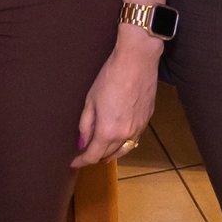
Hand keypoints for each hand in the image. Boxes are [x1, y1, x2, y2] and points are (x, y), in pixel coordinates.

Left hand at [70, 25, 162, 167]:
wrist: (137, 60)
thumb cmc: (111, 76)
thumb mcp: (90, 100)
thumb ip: (86, 124)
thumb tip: (82, 141)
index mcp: (107, 131)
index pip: (92, 156)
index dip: (81, 161)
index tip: (74, 162)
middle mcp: (125, 134)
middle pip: (108, 155)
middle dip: (95, 157)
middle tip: (86, 154)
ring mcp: (139, 127)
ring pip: (124, 150)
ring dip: (111, 153)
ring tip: (102, 151)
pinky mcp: (147, 118)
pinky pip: (134, 139)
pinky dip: (124, 142)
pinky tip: (119, 136)